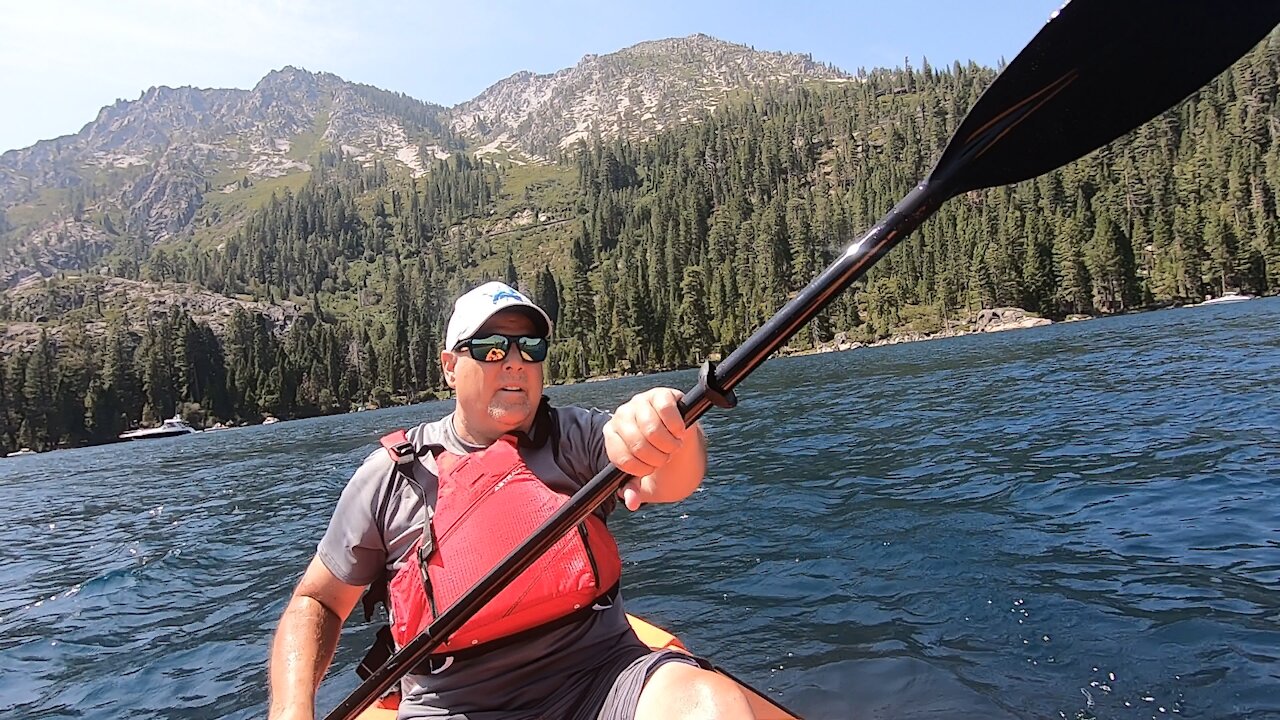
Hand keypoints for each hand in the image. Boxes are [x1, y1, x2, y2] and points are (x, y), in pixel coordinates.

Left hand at [604, 388, 689, 510]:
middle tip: (664, 458)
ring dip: (668, 444)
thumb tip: (631, 502)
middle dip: (657, 458)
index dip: (640, 469)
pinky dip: (676, 427)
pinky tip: (679, 432)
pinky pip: (666, 411)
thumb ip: (634, 489)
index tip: (649, 470)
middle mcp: (622, 415)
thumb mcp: (643, 476)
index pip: (621, 457)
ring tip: (673, 447)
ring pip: (652, 429)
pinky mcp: (660, 395)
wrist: (678, 437)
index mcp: (611, 434)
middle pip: (637, 444)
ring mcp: (640, 402)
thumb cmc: (656, 455)